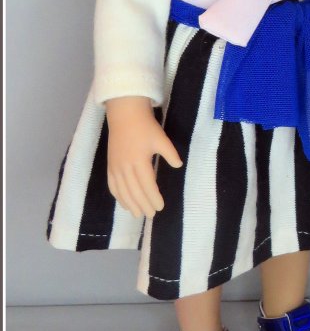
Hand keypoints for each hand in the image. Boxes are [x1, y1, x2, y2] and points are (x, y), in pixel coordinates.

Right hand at [105, 96, 181, 218]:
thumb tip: (178, 166)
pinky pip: (112, 186)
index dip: (153, 198)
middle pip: (134, 192)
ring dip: (130, 204)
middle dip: (143, 205)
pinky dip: (118, 197)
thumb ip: (170, 154)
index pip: (147, 185)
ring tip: (138, 214)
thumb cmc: (146, 127)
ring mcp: (115, 167)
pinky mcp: (110, 166)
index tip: (160, 207)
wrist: (125, 115)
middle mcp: (126, 167)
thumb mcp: (161, 139)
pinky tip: (124, 204)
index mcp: (140, 161)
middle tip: (151, 215)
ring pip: (122, 191)